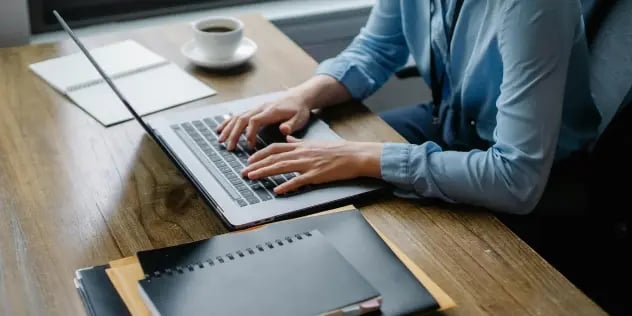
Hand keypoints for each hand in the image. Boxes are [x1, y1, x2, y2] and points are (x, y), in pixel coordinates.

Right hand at [216, 92, 312, 150]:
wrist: (299, 97)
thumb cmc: (299, 109)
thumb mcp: (300, 118)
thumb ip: (291, 125)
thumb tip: (284, 130)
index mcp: (270, 111)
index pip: (254, 120)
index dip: (249, 132)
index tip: (249, 145)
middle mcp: (261, 108)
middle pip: (242, 119)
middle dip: (234, 134)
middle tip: (229, 148)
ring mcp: (256, 108)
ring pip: (238, 117)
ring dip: (228, 129)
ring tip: (221, 140)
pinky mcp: (255, 110)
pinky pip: (239, 115)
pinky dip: (228, 123)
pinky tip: (221, 129)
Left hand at [241, 136, 382, 194]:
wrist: (355, 155)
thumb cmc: (337, 150)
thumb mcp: (315, 142)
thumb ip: (299, 141)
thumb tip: (288, 138)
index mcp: (301, 145)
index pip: (275, 148)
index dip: (260, 154)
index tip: (249, 160)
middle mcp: (302, 153)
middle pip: (274, 158)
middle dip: (256, 164)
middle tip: (244, 172)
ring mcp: (308, 164)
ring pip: (282, 167)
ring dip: (265, 172)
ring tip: (252, 177)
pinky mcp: (316, 175)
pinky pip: (299, 181)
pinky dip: (287, 185)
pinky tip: (278, 190)